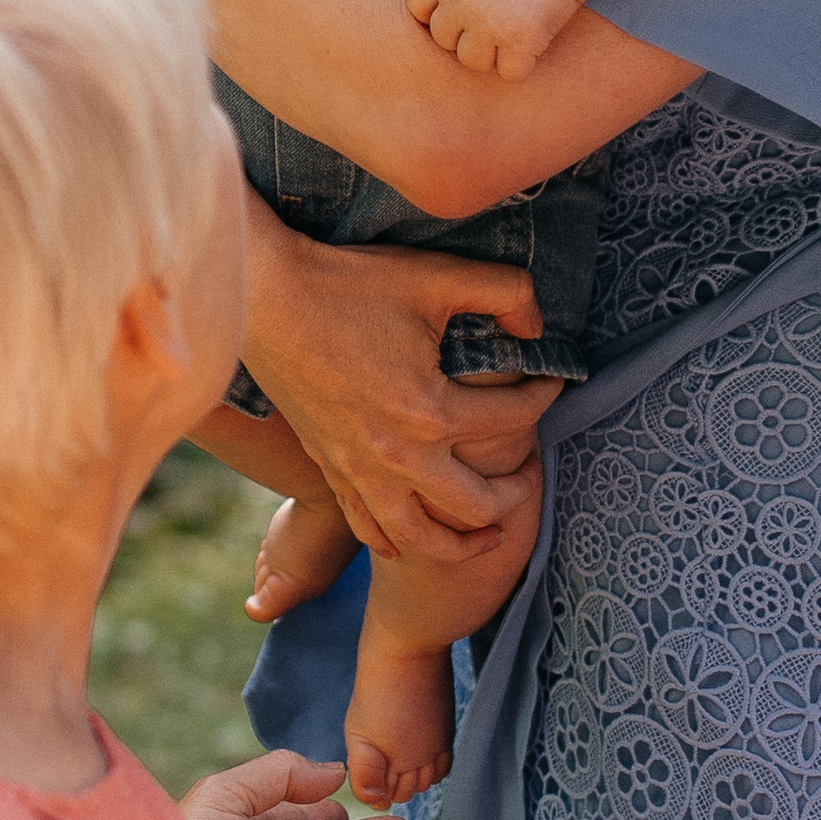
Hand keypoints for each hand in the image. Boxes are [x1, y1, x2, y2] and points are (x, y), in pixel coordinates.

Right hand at [240, 203, 557, 565]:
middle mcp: (398, 456)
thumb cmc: (351, 284)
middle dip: (518, 490)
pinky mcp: (331, 470)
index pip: (514, 419)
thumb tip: (538, 327)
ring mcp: (360, 471)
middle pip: (479, 504)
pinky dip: (398, 542)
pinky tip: (415, 537)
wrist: (265, 298)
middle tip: (531, 468)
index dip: (546, 396)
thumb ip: (506, 292)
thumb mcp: (438, 276)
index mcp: (431, 411)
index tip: (555, 380)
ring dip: (464, 542)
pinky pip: (369, 528)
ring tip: (491, 530)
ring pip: (424, 538)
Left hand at [406, 0, 582, 81]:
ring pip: (471, 61)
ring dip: (490, 54)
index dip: (436, 12)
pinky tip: (532, 44)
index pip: (417, 7)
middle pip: (443, 39)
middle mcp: (461, 2)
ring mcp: (488, 24)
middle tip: (493, 22)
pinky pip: (508, 72)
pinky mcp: (519, 40)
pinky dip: (521, 63)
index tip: (459, 10)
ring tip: (511, 35)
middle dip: (465, 34)